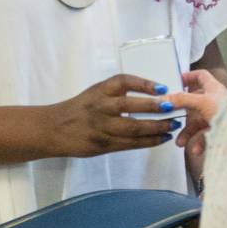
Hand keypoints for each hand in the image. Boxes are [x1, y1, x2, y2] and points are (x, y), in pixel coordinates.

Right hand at [38, 74, 180, 157]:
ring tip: (173, 125)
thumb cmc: (79, 108)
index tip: (162, 87)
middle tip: (173, 107)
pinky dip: (148, 142)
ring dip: (156, 127)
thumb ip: (116, 93)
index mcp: (99, 91)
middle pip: (130, 106)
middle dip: (154, 107)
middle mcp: (100, 107)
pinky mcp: (103, 145)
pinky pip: (130, 144)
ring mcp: (101, 128)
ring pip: (133, 128)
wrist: (54, 129)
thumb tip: (151, 93)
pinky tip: (161, 138)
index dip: (144, 83)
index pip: (123, 82)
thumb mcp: (94, 93)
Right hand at [162, 69, 226, 171]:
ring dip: (188, 133)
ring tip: (180, 142)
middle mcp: (216, 101)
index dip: (189, 77)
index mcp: (213, 88)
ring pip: (198, 123)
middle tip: (171, 116)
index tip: (177, 82)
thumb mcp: (201, 102)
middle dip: (182, 112)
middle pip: (194, 103)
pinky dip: (199, 143)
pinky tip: (195, 150)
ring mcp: (218, 116)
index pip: (201, 76)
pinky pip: (206, 136)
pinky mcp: (221, 130)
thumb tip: (164, 98)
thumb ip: (181, 99)